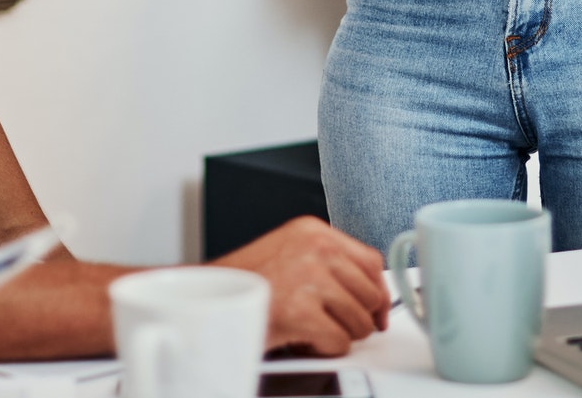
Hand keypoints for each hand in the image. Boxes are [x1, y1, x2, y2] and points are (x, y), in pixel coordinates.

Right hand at [215, 217, 389, 355]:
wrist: (203, 299)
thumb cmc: (243, 283)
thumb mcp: (290, 254)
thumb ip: (327, 263)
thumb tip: (369, 294)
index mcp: (313, 231)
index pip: (370, 261)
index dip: (378, 292)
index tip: (377, 311)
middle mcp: (315, 248)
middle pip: (370, 293)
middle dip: (359, 318)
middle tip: (338, 327)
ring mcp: (308, 277)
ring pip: (359, 321)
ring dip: (340, 334)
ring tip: (312, 330)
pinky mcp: (300, 310)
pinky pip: (339, 342)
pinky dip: (324, 349)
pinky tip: (302, 341)